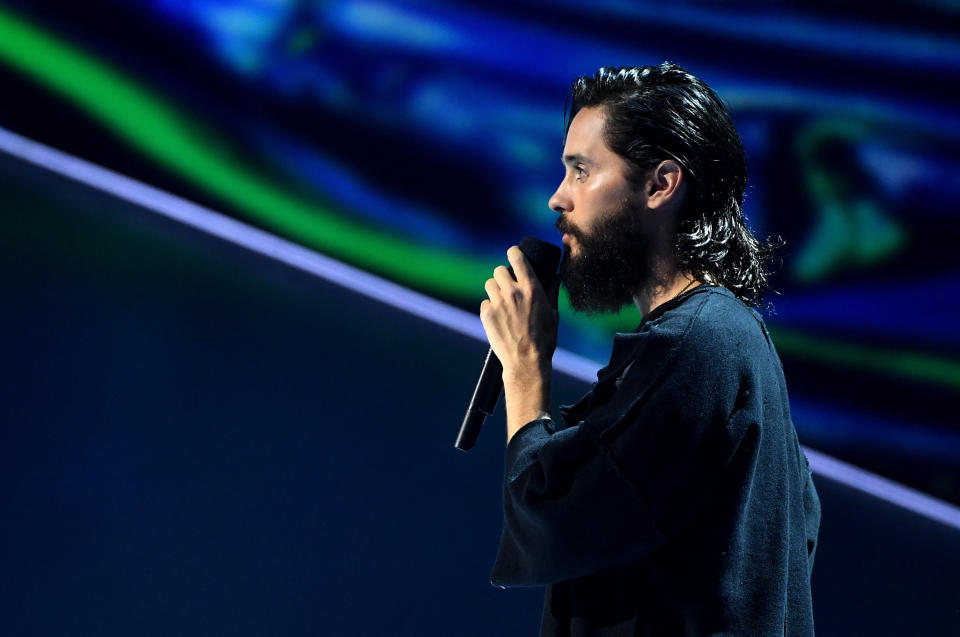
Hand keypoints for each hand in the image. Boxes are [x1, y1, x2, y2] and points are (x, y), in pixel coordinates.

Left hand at [480, 246, 557, 378]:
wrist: (526, 362)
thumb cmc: (544, 339)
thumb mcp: (553, 314)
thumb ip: (552, 292)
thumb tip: (555, 277)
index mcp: (531, 288)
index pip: (516, 257)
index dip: (513, 253)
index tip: (513, 255)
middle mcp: (513, 292)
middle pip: (499, 269)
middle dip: (504, 276)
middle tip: (509, 286)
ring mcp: (498, 303)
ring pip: (490, 284)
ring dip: (495, 290)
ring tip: (503, 302)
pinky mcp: (487, 315)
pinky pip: (485, 302)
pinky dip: (491, 307)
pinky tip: (499, 317)